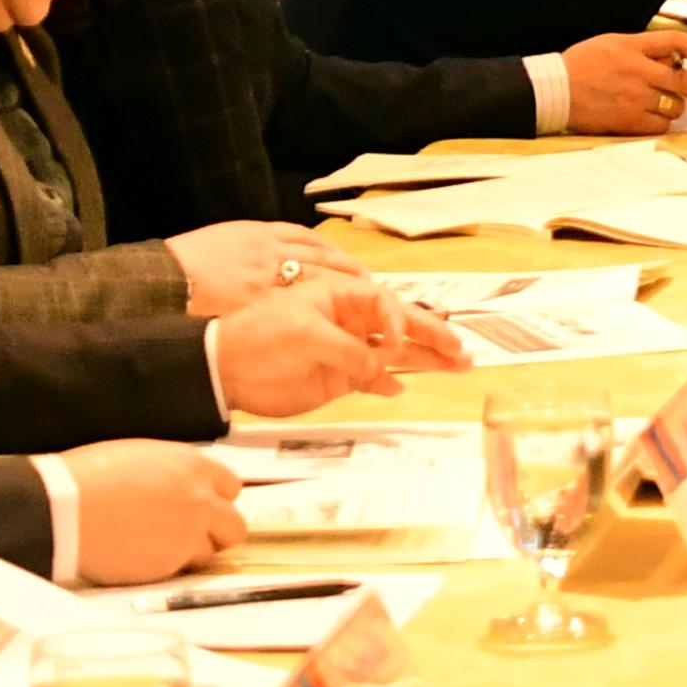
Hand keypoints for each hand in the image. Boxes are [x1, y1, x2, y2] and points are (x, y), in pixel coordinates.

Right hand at [60, 441, 244, 582]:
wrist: (65, 507)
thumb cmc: (90, 475)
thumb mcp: (143, 457)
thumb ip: (174, 473)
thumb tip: (178, 485)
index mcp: (194, 466)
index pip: (231, 488)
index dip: (215, 500)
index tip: (200, 508)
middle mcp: (201, 500)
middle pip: (234, 526)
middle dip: (216, 533)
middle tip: (189, 536)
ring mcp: (188, 535)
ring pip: (210, 553)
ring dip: (191, 553)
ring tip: (157, 549)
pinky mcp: (169, 564)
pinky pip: (180, 572)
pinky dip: (166, 569)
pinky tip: (139, 558)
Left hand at [162, 222, 361, 315]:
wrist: (159, 280)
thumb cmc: (190, 310)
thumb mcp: (231, 328)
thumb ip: (267, 329)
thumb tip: (300, 336)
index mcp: (265, 297)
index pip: (317, 297)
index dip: (342, 306)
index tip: (364, 314)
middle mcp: (272, 269)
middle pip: (323, 272)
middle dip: (352, 281)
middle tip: (376, 291)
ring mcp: (266, 245)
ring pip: (315, 250)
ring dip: (342, 260)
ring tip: (361, 270)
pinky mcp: (256, 229)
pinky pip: (298, 233)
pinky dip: (319, 241)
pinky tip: (331, 247)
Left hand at [211, 280, 469, 417]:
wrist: (224, 368)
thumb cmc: (261, 336)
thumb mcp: (304, 333)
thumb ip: (348, 349)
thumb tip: (381, 368)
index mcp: (342, 297)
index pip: (386, 302)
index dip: (401, 319)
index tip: (399, 341)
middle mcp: (350, 322)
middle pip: (401, 326)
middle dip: (433, 336)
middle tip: (462, 349)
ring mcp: (346, 351)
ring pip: (395, 354)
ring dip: (424, 359)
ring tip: (458, 364)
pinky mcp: (337, 379)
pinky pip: (372, 380)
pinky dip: (387, 385)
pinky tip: (403, 388)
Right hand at [563, 27, 686, 131]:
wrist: (554, 90)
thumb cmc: (581, 65)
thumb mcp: (612, 44)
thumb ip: (642, 49)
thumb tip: (672, 59)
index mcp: (633, 46)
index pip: (676, 42)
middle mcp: (637, 70)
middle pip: (684, 79)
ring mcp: (634, 96)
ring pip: (675, 105)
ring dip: (676, 106)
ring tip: (666, 105)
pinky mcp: (627, 119)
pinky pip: (660, 124)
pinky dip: (663, 123)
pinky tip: (654, 119)